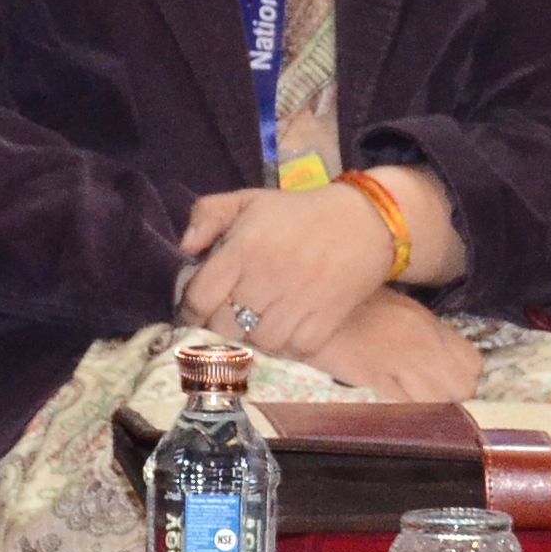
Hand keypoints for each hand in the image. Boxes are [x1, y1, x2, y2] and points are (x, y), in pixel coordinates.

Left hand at [172, 178, 401, 363]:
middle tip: (223, 321)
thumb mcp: (249, 200)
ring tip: (252, 326)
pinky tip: (281, 332)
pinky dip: (283, 348)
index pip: (200, 297)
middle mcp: (267, 278)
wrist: (365, 221)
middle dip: (217, 327)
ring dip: (250, 339)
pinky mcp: (325, 321)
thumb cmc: (298, 213)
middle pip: (224, 327)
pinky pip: (292, 351)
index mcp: (244, 248)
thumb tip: (185, 248)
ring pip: (257, 343)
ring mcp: (298, 303)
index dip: (189, 313)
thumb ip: (208, 214)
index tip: (191, 315)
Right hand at [293, 288, 482, 403]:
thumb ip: (422, 331)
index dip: (464, 376)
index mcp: (427, 323)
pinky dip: (404, 412)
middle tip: (432, 392)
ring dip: (431, 407)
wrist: (305, 301)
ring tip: (412, 399)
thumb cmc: (348, 300)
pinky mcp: (370, 380)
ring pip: (438, 404)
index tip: (450, 377)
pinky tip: (392, 404)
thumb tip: (440, 357)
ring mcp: (397, 364)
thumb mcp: (396, 306)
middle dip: (452, 396)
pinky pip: (404, 408)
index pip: (474, 364)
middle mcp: (420, 345)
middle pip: (462, 390)